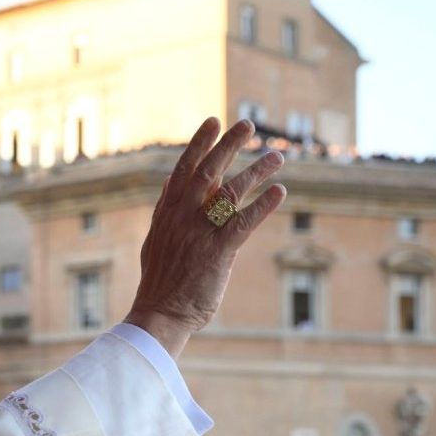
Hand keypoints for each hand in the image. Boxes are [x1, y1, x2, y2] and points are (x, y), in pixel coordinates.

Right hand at [125, 117, 286, 356]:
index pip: (183, 169)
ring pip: (230, 192)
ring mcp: (199, 233)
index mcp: (167, 213)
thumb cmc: (161, 280)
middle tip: (247, 124)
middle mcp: (182, 217)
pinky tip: (279, 192)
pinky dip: (263, 205)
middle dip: (228, 145)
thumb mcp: (156, 239)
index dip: (199, 144)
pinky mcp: (217, 252)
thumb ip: (164, 209)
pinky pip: (244, 222)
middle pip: (208, 172)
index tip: (213, 122)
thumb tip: (169, 182)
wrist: (160, 314)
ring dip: (256, 171)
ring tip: (277, 156)